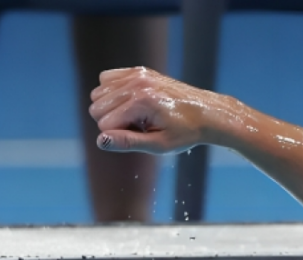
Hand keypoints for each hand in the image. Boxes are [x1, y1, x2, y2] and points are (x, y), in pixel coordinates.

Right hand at [88, 67, 222, 154]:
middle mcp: (137, 84)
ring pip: (98, 93)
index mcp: (141, 103)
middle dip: (112, 121)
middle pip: (96, 107)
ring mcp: (137, 74)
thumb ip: (128, 142)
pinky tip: (132, 102)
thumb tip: (101, 141)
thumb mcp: (158, 145)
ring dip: (112, 107)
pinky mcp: (139, 70)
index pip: (103, 124)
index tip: (140, 135)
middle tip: (139, 126)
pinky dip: (112, 92)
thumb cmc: (184, 133)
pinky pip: (106, 79)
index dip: (118, 135)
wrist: (206, 113)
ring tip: (137, 115)